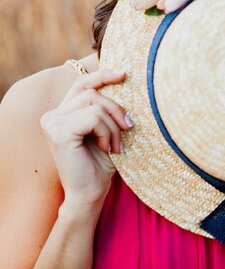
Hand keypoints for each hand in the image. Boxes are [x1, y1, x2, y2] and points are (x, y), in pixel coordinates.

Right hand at [40, 69, 132, 209]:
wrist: (90, 195)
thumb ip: (106, 108)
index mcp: (61, 113)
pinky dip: (107, 132)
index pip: (81, 83)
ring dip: (113, 125)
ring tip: (117, 144)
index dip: (102, 75)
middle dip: (116, 109)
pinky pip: (93, 117)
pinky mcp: (59, 132)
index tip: (124, 73)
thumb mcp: (106, 130)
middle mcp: (52, 116)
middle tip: (128, 128)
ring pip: (95, 105)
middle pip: (92, 92)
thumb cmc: (101, 164)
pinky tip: (108, 148)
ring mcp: (52, 123)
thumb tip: (122, 76)